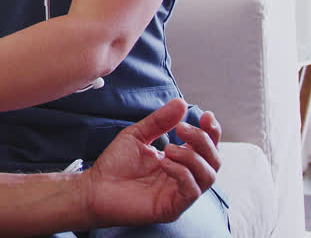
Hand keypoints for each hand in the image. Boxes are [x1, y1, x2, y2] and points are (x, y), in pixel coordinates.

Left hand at [80, 98, 221, 227]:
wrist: (95, 187)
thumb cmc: (115, 164)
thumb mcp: (138, 135)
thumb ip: (160, 121)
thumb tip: (181, 103)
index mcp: (179, 160)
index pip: (207, 147)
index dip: (211, 131)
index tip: (205, 115)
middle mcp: (184, 177)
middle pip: (214, 161)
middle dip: (203, 140)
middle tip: (182, 129)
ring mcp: (179, 193)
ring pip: (208, 176)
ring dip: (192, 157)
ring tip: (168, 148)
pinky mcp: (172, 207)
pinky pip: (192, 191)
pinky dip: (182, 173)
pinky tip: (164, 163)